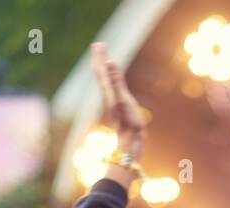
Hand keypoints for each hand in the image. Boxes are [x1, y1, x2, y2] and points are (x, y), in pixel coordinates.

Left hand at [92, 42, 144, 159]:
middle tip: (98, 45)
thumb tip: (110, 62)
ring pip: (106, 81)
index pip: (101, 71)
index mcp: (108, 92)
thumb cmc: (128, 122)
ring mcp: (113, 101)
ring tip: (104, 58)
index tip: (99, 44)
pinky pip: (112, 88)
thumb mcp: (122, 98)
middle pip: (101, 74)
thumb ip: (116, 81)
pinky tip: (112, 80)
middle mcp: (108, 96)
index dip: (100, 57)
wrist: (130, 141)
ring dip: (104, 68)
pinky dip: (111, 79)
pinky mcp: (119, 106)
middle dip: (100, 59)